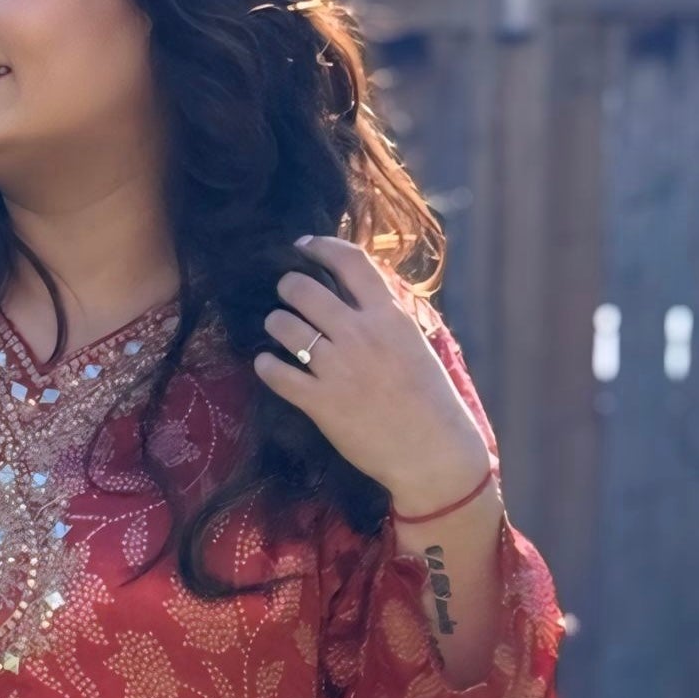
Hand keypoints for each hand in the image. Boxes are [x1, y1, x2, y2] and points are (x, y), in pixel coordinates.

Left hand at [253, 235, 493, 512]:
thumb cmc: (431, 400)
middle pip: (305, 290)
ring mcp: (338, 368)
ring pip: (286, 326)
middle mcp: (360, 334)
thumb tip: (359, 297)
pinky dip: (266, 366)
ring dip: (275, 322)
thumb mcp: (415, 345)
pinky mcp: (320, 402)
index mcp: (389, 316)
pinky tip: (266, 364)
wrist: (432, 452)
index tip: (304, 245)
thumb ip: (386, 319)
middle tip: (285, 294)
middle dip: (288, 286)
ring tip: (276, 327)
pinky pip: (278, 374)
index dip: (321, 246)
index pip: (350, 262)